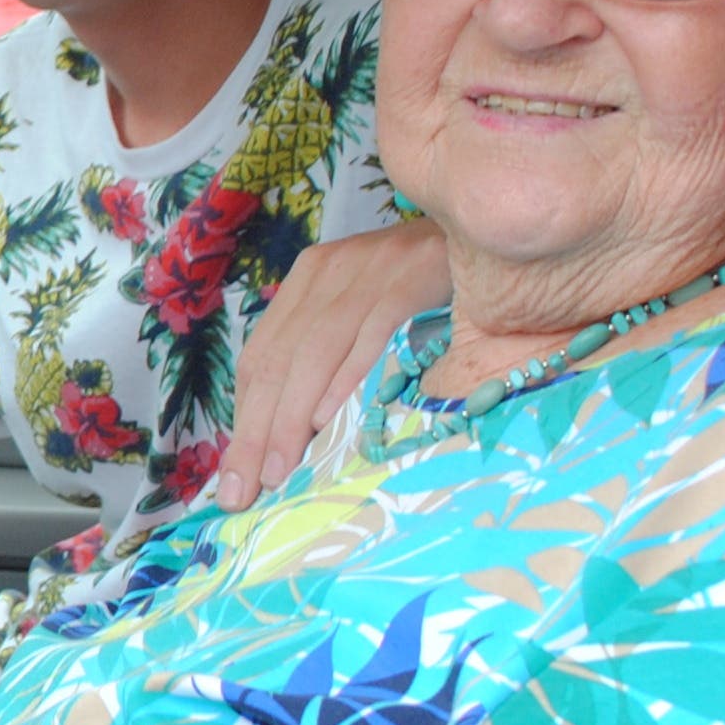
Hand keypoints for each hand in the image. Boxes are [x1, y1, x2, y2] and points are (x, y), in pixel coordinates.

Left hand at [202, 217, 446, 510]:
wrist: (490, 231)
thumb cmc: (428, 285)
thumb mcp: (366, 310)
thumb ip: (328, 357)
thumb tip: (296, 437)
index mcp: (310, 278)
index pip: (260, 357)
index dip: (243, 420)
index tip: (234, 477)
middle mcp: (329, 271)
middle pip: (276, 360)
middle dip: (254, 433)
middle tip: (241, 492)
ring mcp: (369, 271)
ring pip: (313, 352)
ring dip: (291, 418)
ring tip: (279, 472)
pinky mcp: (410, 276)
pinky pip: (370, 333)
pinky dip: (346, 378)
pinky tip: (329, 420)